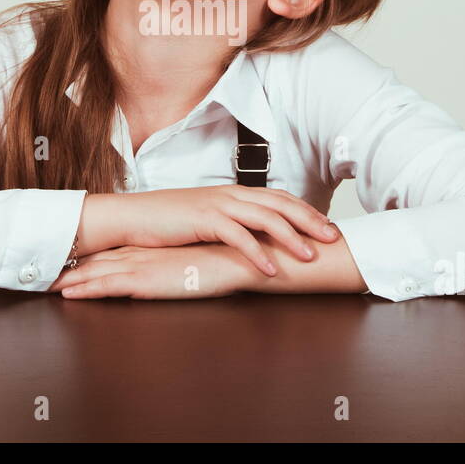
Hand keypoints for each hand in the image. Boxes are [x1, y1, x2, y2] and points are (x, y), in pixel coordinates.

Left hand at [49, 244, 250, 299]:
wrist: (241, 256)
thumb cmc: (224, 259)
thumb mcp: (194, 259)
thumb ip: (177, 262)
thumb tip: (167, 268)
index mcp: (151, 246)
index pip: (110, 251)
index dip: (85, 257)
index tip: (64, 260)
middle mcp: (141, 252)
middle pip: (96, 260)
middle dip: (67, 267)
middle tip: (40, 271)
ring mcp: (142, 265)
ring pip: (95, 272)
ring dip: (68, 279)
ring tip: (43, 284)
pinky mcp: (147, 280)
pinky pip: (108, 285)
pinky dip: (85, 289)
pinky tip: (68, 295)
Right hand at [92, 184, 339, 277]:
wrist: (131, 217)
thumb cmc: (166, 223)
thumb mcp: (204, 219)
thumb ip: (229, 224)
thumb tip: (252, 238)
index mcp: (232, 193)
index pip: (278, 198)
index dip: (305, 211)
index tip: (327, 226)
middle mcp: (229, 195)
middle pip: (280, 204)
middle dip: (310, 221)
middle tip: (333, 238)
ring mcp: (217, 205)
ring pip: (264, 218)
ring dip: (291, 237)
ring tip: (310, 256)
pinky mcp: (202, 220)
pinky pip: (237, 237)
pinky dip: (257, 253)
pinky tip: (271, 269)